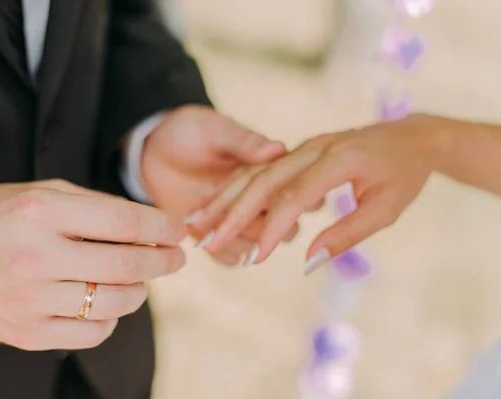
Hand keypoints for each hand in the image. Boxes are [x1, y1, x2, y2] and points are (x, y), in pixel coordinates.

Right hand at [0, 179, 185, 349]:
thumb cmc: (2, 219)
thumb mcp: (44, 193)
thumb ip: (96, 206)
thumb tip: (150, 225)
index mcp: (41, 214)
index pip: (122, 221)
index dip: (161, 226)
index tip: (179, 229)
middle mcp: (35, 257)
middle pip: (126, 263)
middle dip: (163, 260)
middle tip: (176, 257)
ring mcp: (30, 299)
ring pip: (115, 302)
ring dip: (141, 289)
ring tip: (141, 279)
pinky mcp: (28, 331)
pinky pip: (93, 333)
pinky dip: (112, 318)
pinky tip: (109, 302)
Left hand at [140, 104, 297, 264]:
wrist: (154, 150)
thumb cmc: (190, 133)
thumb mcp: (215, 131)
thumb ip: (244, 142)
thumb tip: (278, 149)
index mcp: (274, 169)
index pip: (292, 191)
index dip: (279, 198)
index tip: (260, 198)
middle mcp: (265, 200)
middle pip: (284, 226)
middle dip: (256, 226)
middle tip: (227, 220)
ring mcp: (243, 222)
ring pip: (258, 245)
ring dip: (236, 242)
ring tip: (203, 231)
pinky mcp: (222, 237)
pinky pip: (232, 257)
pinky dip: (220, 254)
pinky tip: (199, 238)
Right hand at [195, 114, 445, 269]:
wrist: (410, 136)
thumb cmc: (402, 175)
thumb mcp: (386, 208)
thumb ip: (346, 234)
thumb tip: (308, 261)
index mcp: (339, 159)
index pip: (296, 197)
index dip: (272, 228)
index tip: (254, 258)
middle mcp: (314, 147)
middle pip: (263, 180)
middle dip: (232, 213)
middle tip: (205, 241)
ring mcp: (302, 146)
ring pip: (254, 171)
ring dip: (223, 198)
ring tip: (196, 223)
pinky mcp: (296, 151)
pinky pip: (258, 168)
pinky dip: (233, 186)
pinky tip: (211, 201)